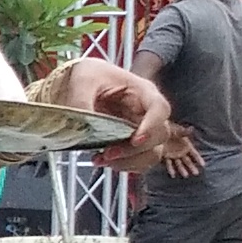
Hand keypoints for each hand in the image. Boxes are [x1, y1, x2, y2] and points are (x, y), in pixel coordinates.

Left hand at [55, 60, 173, 167]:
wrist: (82, 83)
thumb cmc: (89, 76)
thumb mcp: (83, 80)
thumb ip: (82, 101)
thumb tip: (81, 126)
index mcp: (142, 91)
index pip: (160, 108)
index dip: (152, 125)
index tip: (135, 139)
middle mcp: (147, 112)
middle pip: (160, 135)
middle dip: (135, 150)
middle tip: (108, 153)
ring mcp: (142, 129)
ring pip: (153, 153)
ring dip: (129, 162)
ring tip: (102, 160)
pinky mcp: (132, 143)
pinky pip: (139, 161)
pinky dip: (122, 166)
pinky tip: (101, 161)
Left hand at [159, 125, 205, 177]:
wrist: (159, 131)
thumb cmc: (170, 129)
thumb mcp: (178, 131)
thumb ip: (185, 132)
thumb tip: (192, 128)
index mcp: (186, 145)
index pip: (194, 153)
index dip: (198, 159)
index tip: (203, 165)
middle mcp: (181, 151)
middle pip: (188, 160)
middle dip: (192, 167)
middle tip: (196, 173)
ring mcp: (174, 155)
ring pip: (179, 164)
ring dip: (182, 170)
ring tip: (186, 175)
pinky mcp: (166, 156)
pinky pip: (169, 164)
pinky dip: (171, 169)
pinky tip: (173, 175)